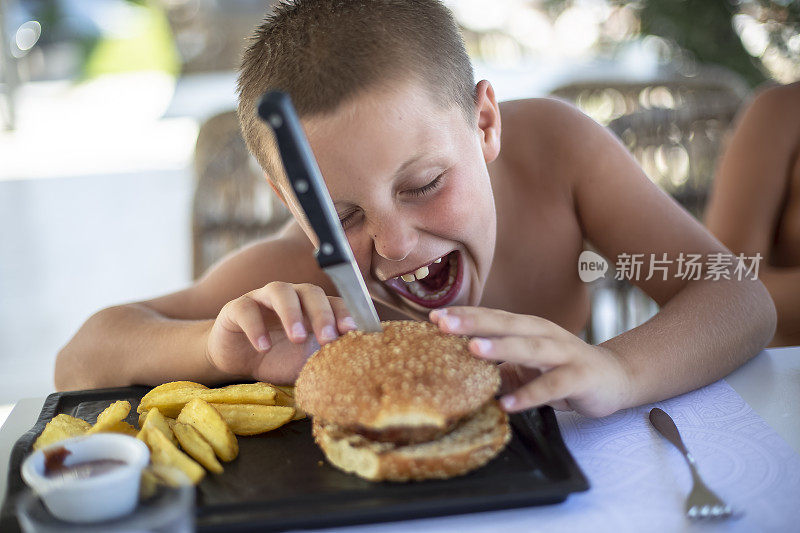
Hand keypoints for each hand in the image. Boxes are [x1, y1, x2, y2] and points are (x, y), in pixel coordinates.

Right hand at [206, 282, 356, 382]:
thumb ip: (327, 358)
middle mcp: (291, 297)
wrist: (239, 361)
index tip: (352, 331)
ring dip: (291, 313)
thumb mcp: (307, 362)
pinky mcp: (236, 308)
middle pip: (310, 291)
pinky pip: (247, 309)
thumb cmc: (278, 358)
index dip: (344, 314)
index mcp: (312, 308)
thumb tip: (355, 364)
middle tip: (327, 338)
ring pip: (280, 291)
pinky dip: (256, 326)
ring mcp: (263, 299)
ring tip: (296, 338)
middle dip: (322, 314)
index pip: (334, 302)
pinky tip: (263, 346)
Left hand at [429, 307, 630, 417]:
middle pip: (506, 325)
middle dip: (473, 323)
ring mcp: (563, 353)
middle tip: (443, 324)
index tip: (433, 317)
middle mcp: (543, 334)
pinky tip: (508, 404)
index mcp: (527, 328)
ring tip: (473, 350)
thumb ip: (498, 365)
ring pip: (529, 348)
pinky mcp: (579, 377)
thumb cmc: (562, 369)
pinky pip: (551, 387)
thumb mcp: (525, 365)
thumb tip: (456, 371)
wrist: (614, 378)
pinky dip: (529, 394)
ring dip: (501, 348)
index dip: (464, 316)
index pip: (491, 317)